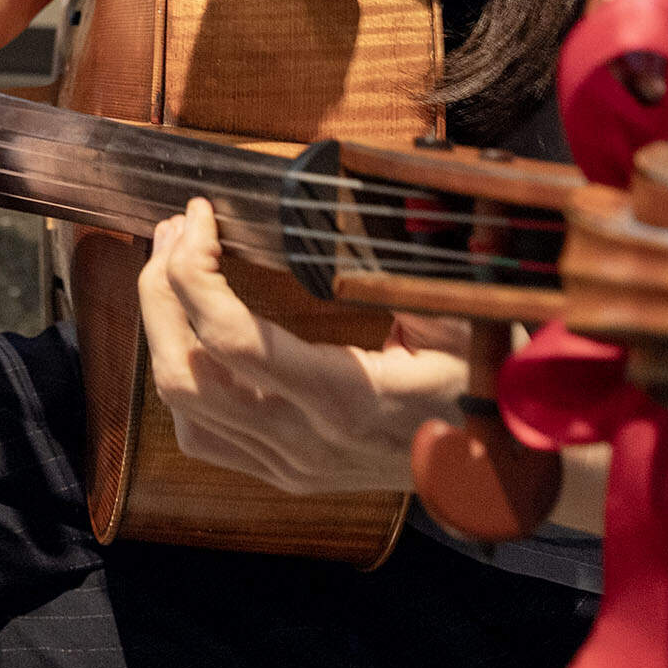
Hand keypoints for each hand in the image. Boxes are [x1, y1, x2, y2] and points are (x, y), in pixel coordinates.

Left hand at [138, 199, 468, 494]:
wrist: (506, 472)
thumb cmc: (487, 382)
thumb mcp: (458, 314)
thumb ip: (408, 261)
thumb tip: (384, 193)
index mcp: (347, 397)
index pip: (232, 339)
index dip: (195, 270)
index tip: (201, 214)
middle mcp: (305, 440)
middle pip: (184, 369)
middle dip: (161, 288)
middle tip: (175, 229)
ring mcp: (289, 464)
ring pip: (180, 403)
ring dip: (161, 326)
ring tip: (173, 265)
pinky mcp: (283, 475)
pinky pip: (199, 435)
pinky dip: (179, 375)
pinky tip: (190, 330)